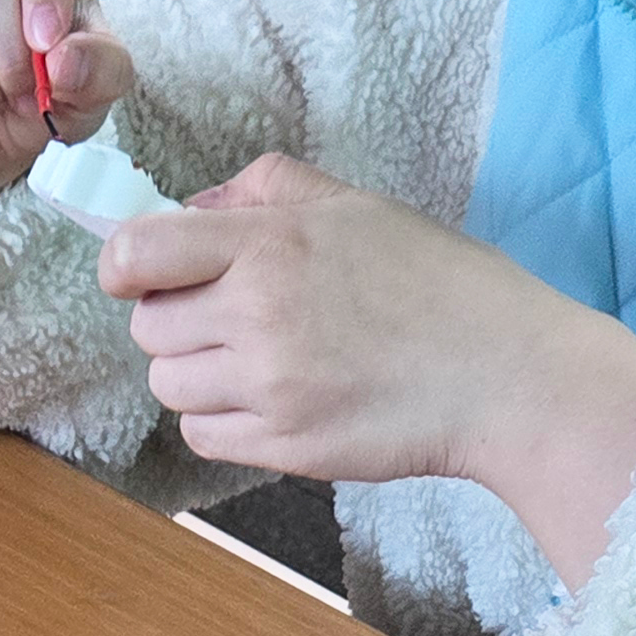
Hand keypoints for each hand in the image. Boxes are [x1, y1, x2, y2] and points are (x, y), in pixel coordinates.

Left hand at [100, 154, 635, 587]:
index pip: (137, 253)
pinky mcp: (285, 447)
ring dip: (195, 373)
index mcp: (273, 245)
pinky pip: (201, 435)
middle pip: (148, 326)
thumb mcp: (360, 208)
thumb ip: (269, 188)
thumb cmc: (444, 286)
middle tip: (225, 315)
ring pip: (168, 384)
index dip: (124, 264)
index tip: (143, 271)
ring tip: (255, 360)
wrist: (511, 379)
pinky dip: (220, 420)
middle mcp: (260, 314)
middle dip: (172, 319)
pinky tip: (269, 401)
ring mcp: (270, 388)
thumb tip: (196, 204)